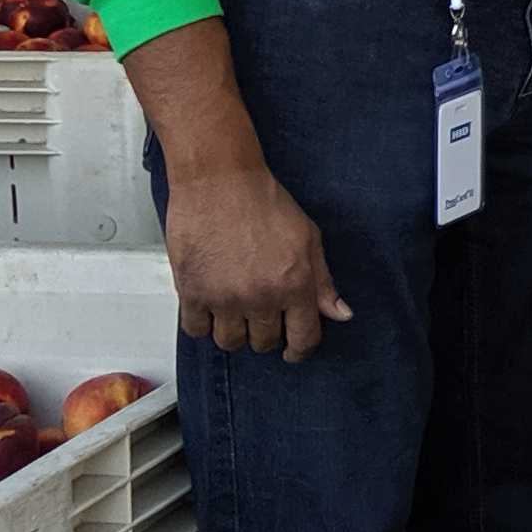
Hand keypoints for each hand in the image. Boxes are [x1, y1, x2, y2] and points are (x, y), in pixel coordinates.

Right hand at [165, 162, 349, 359]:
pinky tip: (210, 307)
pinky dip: (203, 324)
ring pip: (230, 342)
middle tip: (262, 315)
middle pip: (264, 342)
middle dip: (266, 333)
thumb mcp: (308, 237)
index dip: (300, 349)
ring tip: (235, 312)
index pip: (304, 338)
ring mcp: (224, 298)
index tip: (293, 350)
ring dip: (234, 332)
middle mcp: (260, 297)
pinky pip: (196, 330)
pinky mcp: (191, 292)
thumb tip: (340, 315)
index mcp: (295, 285)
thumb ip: (323, 281)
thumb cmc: (265, 202)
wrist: (219, 181)